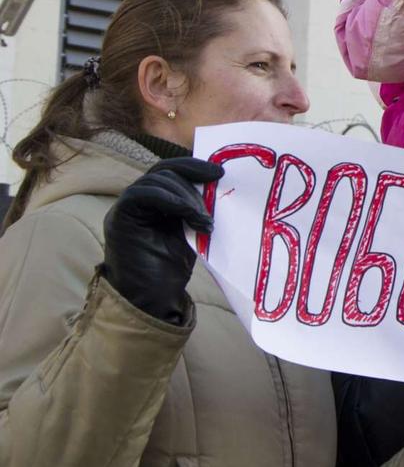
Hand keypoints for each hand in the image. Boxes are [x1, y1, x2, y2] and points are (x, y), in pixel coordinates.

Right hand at [102, 157, 222, 323]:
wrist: (151, 299)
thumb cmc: (170, 270)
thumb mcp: (189, 231)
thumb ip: (194, 209)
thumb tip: (218, 185)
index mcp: (153, 202)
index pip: (170, 170)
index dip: (194, 166)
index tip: (219, 172)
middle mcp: (136, 201)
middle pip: (164, 171)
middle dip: (193, 182)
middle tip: (213, 202)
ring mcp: (125, 208)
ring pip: (156, 181)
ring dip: (186, 197)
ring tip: (203, 221)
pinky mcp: (119, 218)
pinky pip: (143, 194)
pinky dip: (170, 200)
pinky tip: (190, 215)